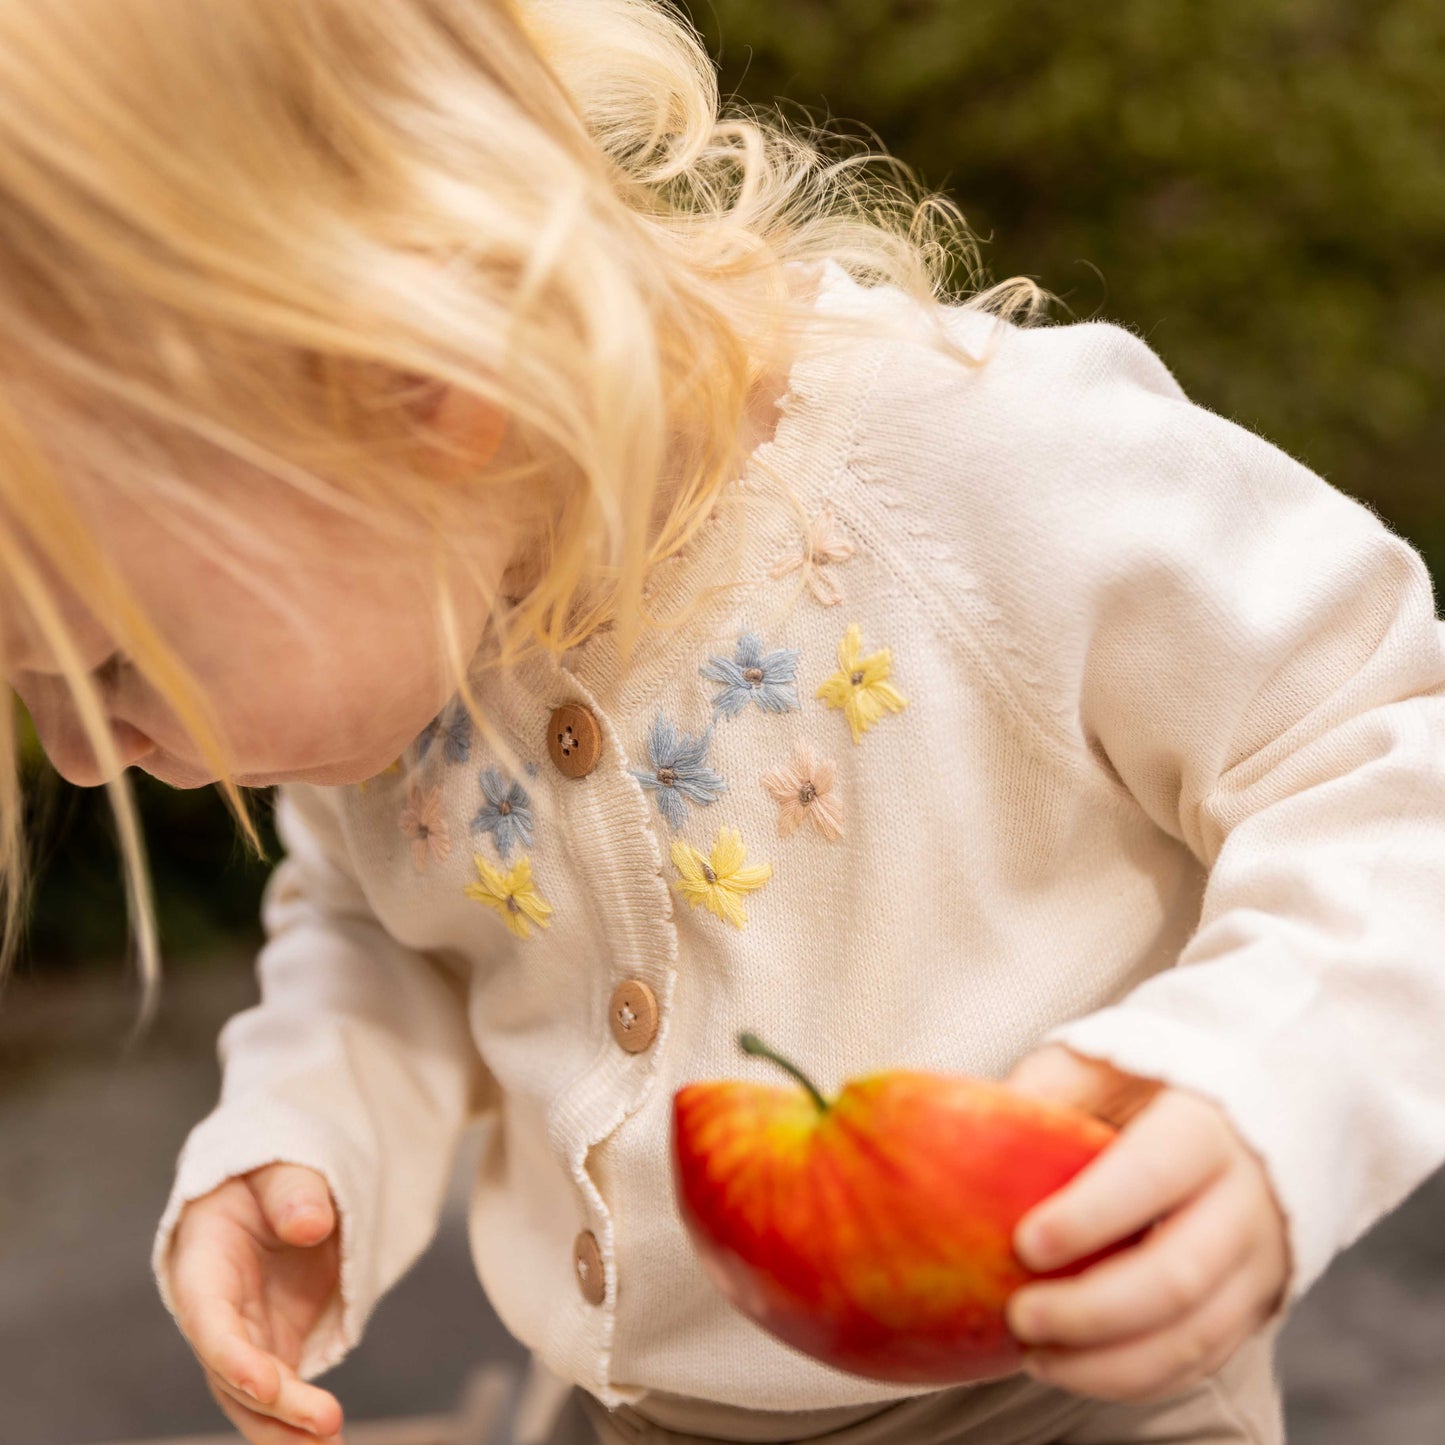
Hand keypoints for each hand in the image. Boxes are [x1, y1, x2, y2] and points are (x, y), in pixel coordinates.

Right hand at [165, 1163, 347, 1443]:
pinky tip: (329, 1441)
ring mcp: (245, 1335)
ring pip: (254, 1397)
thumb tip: (311, 1225)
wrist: (274, 1192)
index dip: (233, 1356)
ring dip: (286, 1430)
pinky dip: (300, 1422)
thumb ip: (292, 1191)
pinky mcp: (275, 1346)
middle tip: (325, 1424)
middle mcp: (215, 1313)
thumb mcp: (279, 1168)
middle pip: (233, 1372)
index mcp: (202, 1265)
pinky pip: (281, 1394)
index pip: (210, 1320)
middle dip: (275, 1405)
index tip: (266, 1384)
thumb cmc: (268, 1177)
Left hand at [999, 1043, 1290, 1403]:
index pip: (1153, 1176)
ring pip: (1194, 1335)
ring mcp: (1260, 1258)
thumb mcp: (1097, 1064)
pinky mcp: (1257, 1303)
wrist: (1240, 1113)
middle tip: (1018, 1316)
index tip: (1024, 1244)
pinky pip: (1202, 1360)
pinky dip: (1136, 1378)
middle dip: (1091, 1310)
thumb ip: (1044, 1091)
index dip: (1090, 1217)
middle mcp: (1247, 1197)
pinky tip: (1072, 1368)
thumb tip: (963, 1132)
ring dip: (1109, 1363)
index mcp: (1204, 1125)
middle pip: (1177, 1276)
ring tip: (1033, 1356)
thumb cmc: (1145, 1082)